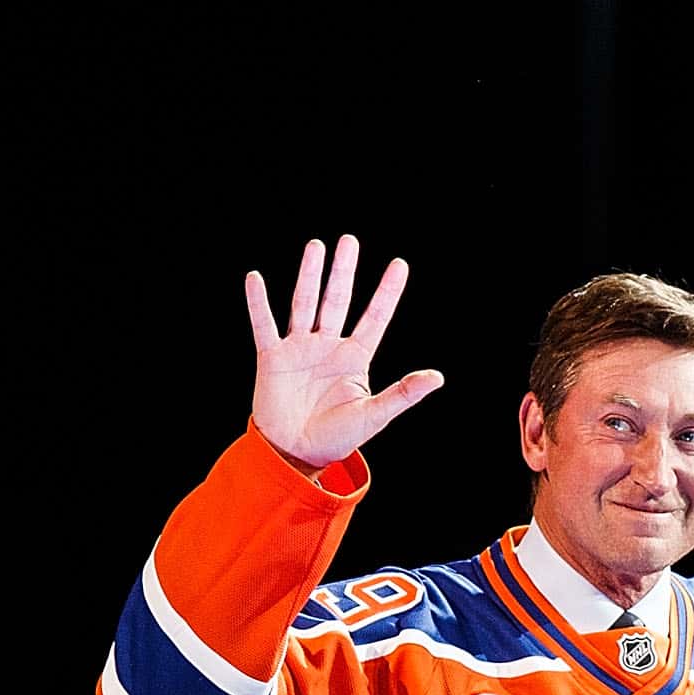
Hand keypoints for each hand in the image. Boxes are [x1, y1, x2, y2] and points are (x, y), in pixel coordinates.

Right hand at [244, 235, 443, 471]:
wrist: (296, 454)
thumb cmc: (337, 437)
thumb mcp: (374, 415)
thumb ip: (403, 393)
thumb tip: (438, 377)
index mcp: (355, 358)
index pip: (375, 317)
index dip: (387, 292)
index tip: (400, 264)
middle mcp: (328, 347)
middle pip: (337, 301)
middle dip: (343, 272)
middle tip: (349, 240)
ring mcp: (299, 349)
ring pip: (305, 304)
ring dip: (309, 276)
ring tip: (316, 247)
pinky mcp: (272, 358)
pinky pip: (265, 325)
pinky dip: (258, 303)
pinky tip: (255, 279)